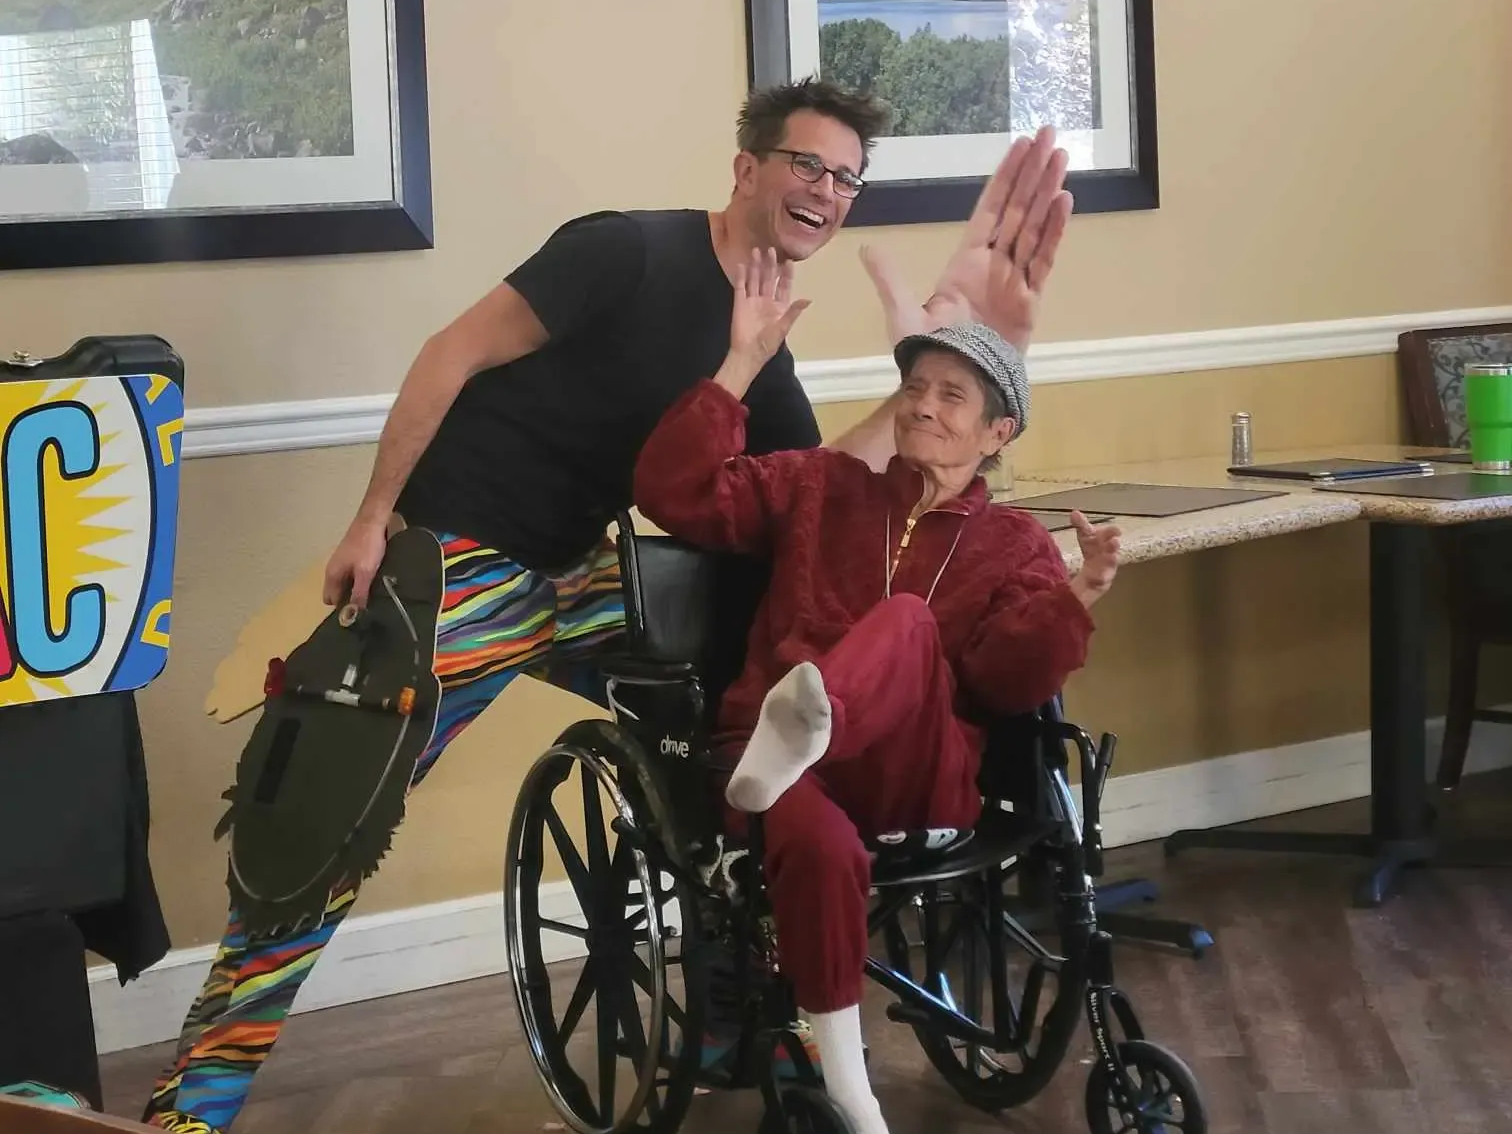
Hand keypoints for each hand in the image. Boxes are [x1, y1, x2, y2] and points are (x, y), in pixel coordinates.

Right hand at [321, 515, 388, 610]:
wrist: (373, 520)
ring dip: (357, 590)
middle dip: (350, 600)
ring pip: (346, 584)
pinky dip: (361, 581)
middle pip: (338, 592)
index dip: (342, 609)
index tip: (358, 615)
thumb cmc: (367, 546)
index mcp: (332, 574)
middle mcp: (333, 570)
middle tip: (368, 607)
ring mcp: (342, 563)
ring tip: (374, 596)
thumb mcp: (365, 573)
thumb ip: (359, 593)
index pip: (330, 600)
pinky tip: (375, 583)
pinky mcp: (352, 558)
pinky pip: (353, 576)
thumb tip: (354, 614)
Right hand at [729, 246, 810, 366]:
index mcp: (779, 307)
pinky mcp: (739, 303)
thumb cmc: (767, 344)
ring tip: (756, 251)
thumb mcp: (783, 328)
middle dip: (770, 264)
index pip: (784, 286)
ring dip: (756, 266)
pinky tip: (742, 265)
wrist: (748, 354)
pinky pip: (740, 287)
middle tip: (771, 250)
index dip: (787, 274)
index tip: (789, 261)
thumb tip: (808, 299)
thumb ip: (793, 312)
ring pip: (755, 279)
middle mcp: (766, 301)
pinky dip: (741, 276)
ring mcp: (752, 301)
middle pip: (769, 278)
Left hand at [859, 125, 1071, 350]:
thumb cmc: (928, 353)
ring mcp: (1014, 280)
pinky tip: (1064, 201)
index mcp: (966, 262)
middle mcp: (994, 265)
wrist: (950, 386)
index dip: (1006, 177)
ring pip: (1034, 226)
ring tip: (1062, 158)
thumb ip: (888, 279)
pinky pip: (1043, 260)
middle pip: (1018, 209)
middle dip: (1034, 172)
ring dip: (1048, 191)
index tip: (1022, 146)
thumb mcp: (902, 312)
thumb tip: (866, 248)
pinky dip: (1053, 231)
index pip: (991, 208)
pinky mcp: (1029, 301)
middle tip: (1051, 135)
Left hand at [1068, 510, 1120, 606]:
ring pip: (1109, 564)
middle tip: (1115, 541)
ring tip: (1112, 557)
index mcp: (1103, 540)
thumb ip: (1081, 525)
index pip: (1106, 534)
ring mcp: (1107, 567)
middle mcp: (1108, 553)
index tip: (1117, 530)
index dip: (1110, 532)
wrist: (1094, 574)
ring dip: (1111, 560)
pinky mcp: (1103, 581)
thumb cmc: (1093, 551)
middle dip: (1113, 545)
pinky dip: (1100, 578)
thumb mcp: (1086, 537)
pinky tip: (1097, 578)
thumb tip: (1074, 512)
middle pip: (1110, 548)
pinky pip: (1102, 580)